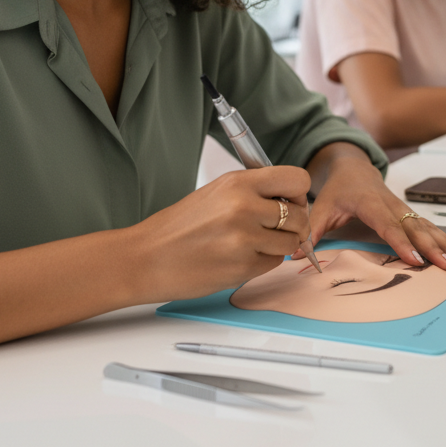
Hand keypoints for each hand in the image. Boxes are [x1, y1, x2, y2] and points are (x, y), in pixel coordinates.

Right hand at [130, 165, 310, 300]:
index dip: (298, 193)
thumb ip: (254, 191)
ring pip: (291, 241)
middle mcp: (244, 207)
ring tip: (252, 243)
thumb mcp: (217, 192)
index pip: (296, 179)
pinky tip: (239, 257)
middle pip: (300, 215)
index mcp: (238, 182)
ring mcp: (244, 238)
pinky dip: (263, 261)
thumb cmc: (179, 226)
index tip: (291, 202)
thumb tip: (291, 198)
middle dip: (294, 224)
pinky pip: (273, 262)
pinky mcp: (242, 267)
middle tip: (276, 228)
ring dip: (279, 245)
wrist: (146, 258)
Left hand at [300, 148, 445, 272]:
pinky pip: (430, 227)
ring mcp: (404, 209)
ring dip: (445, 244)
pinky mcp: (410, 214)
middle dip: (432, 247)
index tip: (415, 260)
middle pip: (414, 227)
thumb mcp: (322, 207)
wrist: (354, 167)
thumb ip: (311, 231)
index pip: (387, 224)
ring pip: (427, 227)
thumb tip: (296, 256)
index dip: (401, 242)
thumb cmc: (339, 188)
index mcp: (370, 203)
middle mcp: (391, 205)